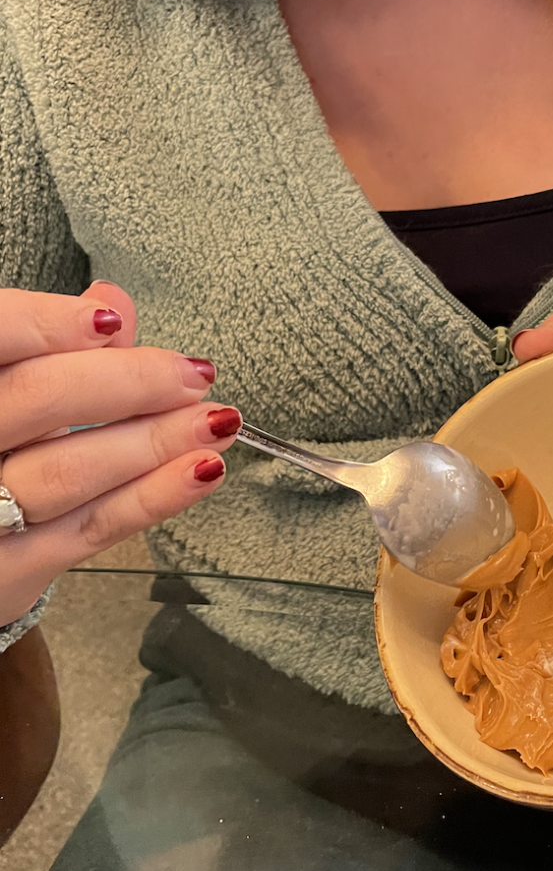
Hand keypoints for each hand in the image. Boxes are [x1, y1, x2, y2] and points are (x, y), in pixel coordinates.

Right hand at [0, 282, 238, 626]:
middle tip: (190, 374)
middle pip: (38, 399)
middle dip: (128, 381)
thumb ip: (57, 345)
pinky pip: (93, 527)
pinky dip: (156, 496)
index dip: (48, 324)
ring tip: (214, 421)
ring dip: (155, 442)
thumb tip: (111, 300)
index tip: (110, 321)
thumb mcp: (11, 386)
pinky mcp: (12, 570)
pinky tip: (203, 469)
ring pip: (69, 469)